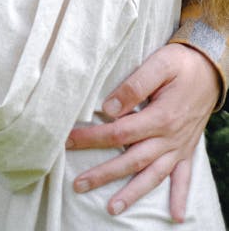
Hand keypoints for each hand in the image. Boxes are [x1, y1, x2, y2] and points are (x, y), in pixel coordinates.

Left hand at [67, 43, 219, 221]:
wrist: (210, 69)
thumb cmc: (180, 64)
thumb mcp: (158, 65)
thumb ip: (134, 86)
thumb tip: (109, 108)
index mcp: (160, 117)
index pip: (119, 132)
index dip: (93, 138)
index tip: (69, 141)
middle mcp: (169, 137)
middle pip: (131, 160)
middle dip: (104, 173)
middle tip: (79, 184)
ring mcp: (179, 146)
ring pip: (153, 175)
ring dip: (133, 193)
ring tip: (112, 209)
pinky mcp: (188, 149)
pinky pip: (184, 177)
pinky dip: (180, 197)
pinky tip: (175, 216)